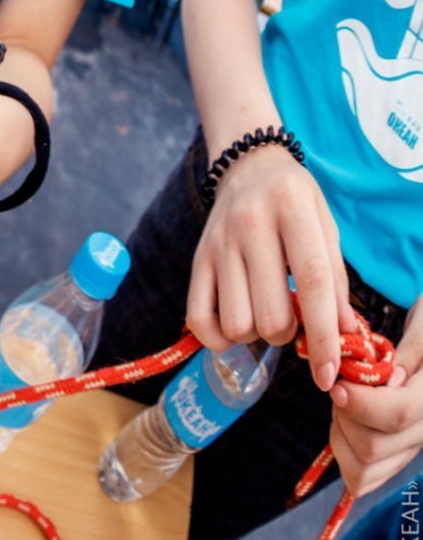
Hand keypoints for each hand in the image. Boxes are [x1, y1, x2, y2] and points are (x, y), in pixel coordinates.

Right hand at [186, 144, 361, 390]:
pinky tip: (234, 326)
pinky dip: (219, 337)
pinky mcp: (196, 259)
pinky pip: (198, 318)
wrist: (247, 168)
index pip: (314, 282)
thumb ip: (336, 279)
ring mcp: (217, 244)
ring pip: (237, 322)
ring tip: (265, 313)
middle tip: (293, 319)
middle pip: (271, 313)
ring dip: (257, 334)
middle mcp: (249, 225)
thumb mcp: (326, 226)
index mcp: (291, 209)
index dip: (326, 334)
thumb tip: (344, 333)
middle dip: (289, 334)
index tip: (330, 371)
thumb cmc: (295, 201)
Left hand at [330, 311, 422, 496]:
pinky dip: (345, 454)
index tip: (339, 385)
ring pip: (366, 468)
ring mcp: (415, 445)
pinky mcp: (400, 453)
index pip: (397, 414)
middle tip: (342, 388)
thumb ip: (413, 350)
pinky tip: (347, 424)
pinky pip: (365, 476)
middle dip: (344, 418)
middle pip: (374, 447)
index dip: (360, 403)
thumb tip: (391, 378)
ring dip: (341, 436)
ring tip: (347, 404)